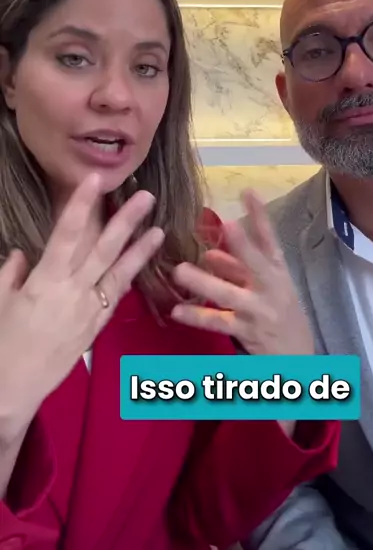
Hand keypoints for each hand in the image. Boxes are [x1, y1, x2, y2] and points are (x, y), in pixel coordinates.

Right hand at [0, 173, 163, 438]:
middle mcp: (72, 292)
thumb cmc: (1, 344)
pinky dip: (128, 278)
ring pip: (118, 273)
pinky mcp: (95, 328)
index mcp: (45, 280)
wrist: (13, 390)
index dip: (82, 204)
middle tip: (146, 195)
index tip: (94, 179)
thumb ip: (10, 274)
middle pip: (103, 249)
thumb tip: (21, 253)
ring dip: (139, 249)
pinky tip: (141, 262)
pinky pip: (114, 297)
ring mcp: (88, 310)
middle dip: (126, 221)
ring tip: (159, 228)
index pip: (66, 233)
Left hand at [171, 190, 314, 356]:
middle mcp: (271, 288)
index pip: (270, 239)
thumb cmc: (278, 314)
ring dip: (204, 282)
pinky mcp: (247, 332)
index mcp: (277, 271)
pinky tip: (177, 310)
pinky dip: (197, 316)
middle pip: (256, 263)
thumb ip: (237, 268)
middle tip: (226, 224)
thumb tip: (210, 252)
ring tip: (179, 271)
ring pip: (229, 294)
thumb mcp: (264, 286)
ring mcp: (260, 311)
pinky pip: (219, 322)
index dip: (260, 215)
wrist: (297, 358)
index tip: (248, 191)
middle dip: (242, 244)